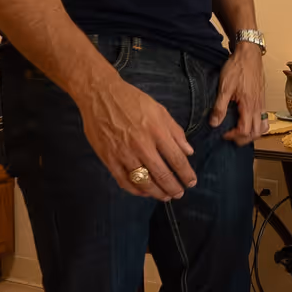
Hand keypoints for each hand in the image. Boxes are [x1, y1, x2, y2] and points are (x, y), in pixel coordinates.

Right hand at [78, 73, 196, 199]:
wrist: (100, 95)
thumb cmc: (132, 100)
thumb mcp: (160, 110)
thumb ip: (175, 132)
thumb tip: (189, 152)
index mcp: (157, 131)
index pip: (177, 159)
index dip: (186, 174)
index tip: (191, 182)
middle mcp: (142, 145)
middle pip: (162, 174)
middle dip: (174, 188)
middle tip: (179, 193)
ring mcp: (124, 153)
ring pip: (144, 181)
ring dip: (157, 192)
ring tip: (165, 196)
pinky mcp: (108, 158)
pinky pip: (124, 180)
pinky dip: (135, 190)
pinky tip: (143, 192)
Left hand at [211, 43, 268, 145]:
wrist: (249, 54)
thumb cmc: (237, 69)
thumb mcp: (224, 87)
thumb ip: (220, 107)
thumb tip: (214, 124)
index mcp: (249, 106)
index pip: (245, 131)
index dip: (234, 136)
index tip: (223, 133)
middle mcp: (258, 107)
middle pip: (256, 133)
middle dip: (244, 139)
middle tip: (231, 136)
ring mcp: (262, 103)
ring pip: (263, 127)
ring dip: (253, 134)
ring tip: (241, 132)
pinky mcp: (262, 99)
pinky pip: (264, 118)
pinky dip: (257, 125)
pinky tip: (247, 120)